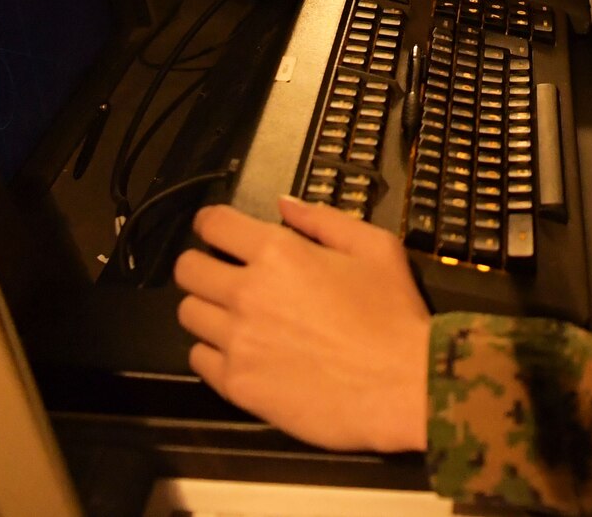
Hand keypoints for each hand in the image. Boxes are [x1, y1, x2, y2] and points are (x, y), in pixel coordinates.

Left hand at [175, 197, 430, 453]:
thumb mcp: (374, 247)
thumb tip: (283, 205)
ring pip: (187, 314)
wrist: (404, 386)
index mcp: (278, 252)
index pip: (213, 224)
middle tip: (223, 275)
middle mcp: (246, 292)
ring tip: (234, 317)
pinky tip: (242, 352)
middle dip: (202, 265)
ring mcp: (237, 341)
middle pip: (187, 269)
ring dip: (207, 309)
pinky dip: (214, 352)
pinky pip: (199, 359)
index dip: (211, 224)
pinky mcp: (237, 384)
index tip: (216, 232)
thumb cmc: (395, 315)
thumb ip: (323, 219)